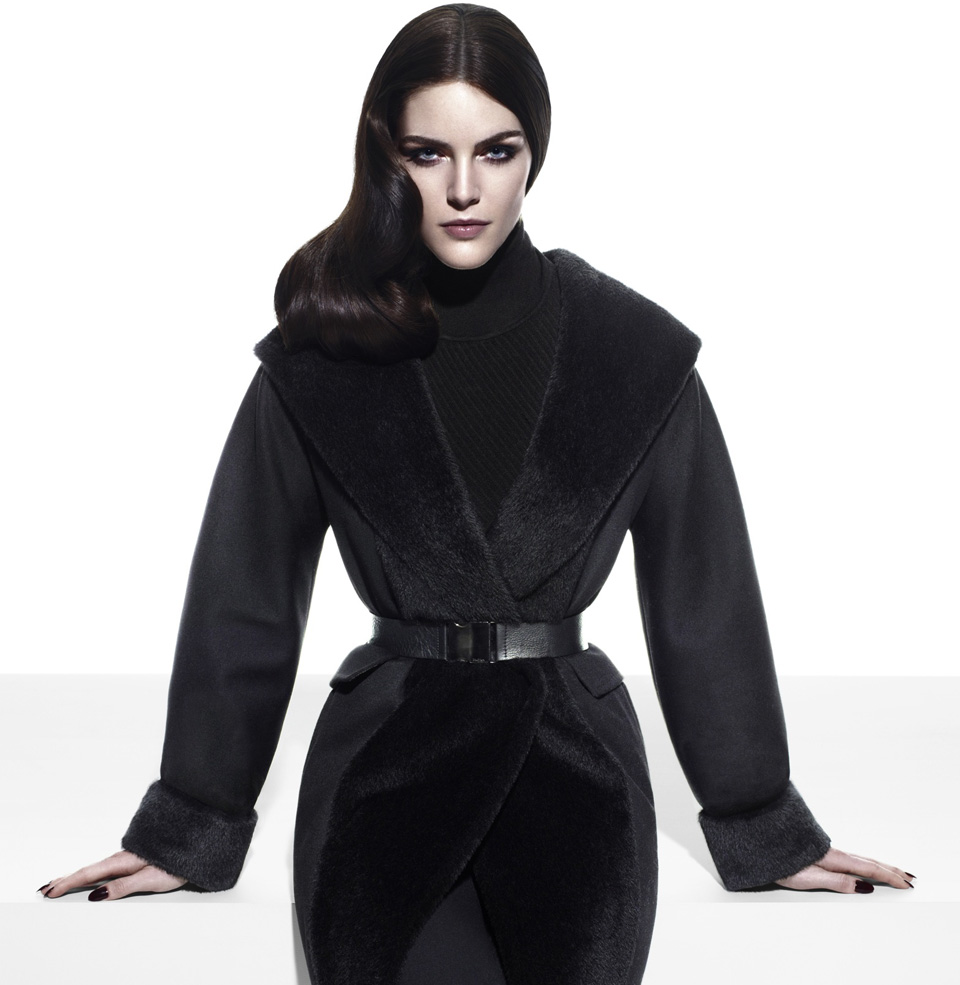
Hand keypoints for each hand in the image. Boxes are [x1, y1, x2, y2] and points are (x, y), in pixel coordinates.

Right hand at [38, 850, 187, 900]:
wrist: (200, 844)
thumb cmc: (179, 862)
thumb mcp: (150, 879)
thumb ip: (123, 887)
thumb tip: (96, 895)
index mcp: (124, 861)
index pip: (89, 874)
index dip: (68, 883)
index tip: (49, 890)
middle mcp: (124, 856)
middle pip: (90, 869)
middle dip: (67, 879)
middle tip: (46, 888)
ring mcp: (130, 856)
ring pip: (98, 867)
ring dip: (79, 875)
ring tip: (62, 882)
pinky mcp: (136, 858)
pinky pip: (108, 866)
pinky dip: (94, 871)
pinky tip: (92, 877)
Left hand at [775, 847, 914, 892]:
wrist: (757, 841)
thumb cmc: (779, 861)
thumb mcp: (808, 877)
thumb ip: (837, 881)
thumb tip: (864, 886)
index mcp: (833, 859)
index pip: (868, 868)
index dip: (889, 876)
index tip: (906, 884)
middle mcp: (832, 852)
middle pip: (867, 861)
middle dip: (889, 869)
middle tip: (909, 877)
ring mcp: (826, 850)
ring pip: (858, 857)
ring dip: (878, 864)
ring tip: (892, 870)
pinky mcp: (818, 852)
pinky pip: (849, 856)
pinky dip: (863, 861)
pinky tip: (861, 864)